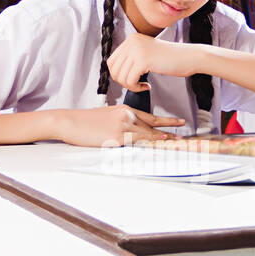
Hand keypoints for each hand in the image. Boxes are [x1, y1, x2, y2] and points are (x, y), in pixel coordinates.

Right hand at [55, 105, 184, 146]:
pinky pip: (137, 142)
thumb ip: (121, 123)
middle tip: (183, 137)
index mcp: (124, 110)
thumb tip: (130, 133)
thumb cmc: (85, 122)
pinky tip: (159, 145)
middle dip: (169, 132)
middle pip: (152, 126)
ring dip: (163, 140)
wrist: (70, 121)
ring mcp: (123, 125)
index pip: (150, 117)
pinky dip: (149, 144)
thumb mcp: (106, 117)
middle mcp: (126, 115)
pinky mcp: (117, 136)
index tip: (179, 123)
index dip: (166, 122)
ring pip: (148, 134)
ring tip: (176, 144)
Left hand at [106, 33, 207, 91]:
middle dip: (124, 82)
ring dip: (131, 86)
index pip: (112, 61)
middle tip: (137, 85)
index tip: (131, 80)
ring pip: (121, 77)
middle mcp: (132, 42)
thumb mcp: (146, 53)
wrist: (188, 57)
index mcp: (131, 39)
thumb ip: (131, 58)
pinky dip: (136, 88)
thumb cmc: (170, 58)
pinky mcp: (142, 61)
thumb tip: (115, 72)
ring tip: (142, 86)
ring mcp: (136, 50)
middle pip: (114, 69)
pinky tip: (147, 86)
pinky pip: (130, 81)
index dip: (119, 75)